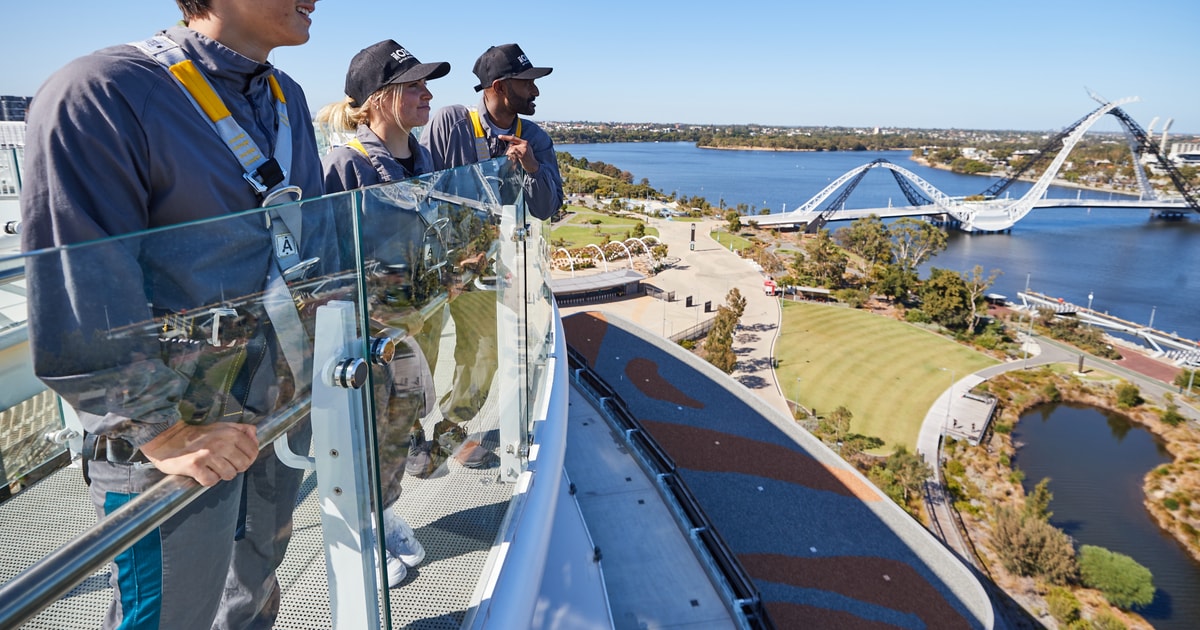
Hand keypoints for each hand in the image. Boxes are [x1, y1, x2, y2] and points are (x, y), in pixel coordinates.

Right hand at [140, 422, 259, 485]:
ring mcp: (208, 455)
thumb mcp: (222, 427)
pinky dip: (207, 480)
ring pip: (229, 475)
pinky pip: (211, 482)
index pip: (253, 452)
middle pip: (243, 466)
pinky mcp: (195, 466)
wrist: (168, 439)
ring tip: (210, 466)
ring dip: (220, 474)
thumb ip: (242, 430)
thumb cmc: (197, 436)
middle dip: (235, 467)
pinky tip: (201, 472)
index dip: (248, 459)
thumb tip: (256, 436)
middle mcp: (221, 443)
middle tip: (222, 463)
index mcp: (231, 433)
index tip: (238, 459)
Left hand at [498, 135, 538, 173]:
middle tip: (508, 155)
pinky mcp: (522, 155)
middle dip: (508, 151)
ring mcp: (523, 149)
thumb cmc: (528, 158)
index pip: (513, 138)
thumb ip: (519, 146)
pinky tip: (513, 160)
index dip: (506, 137)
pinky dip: (511, 157)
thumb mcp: (525, 150)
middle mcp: (524, 144)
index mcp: (525, 142)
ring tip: (512, 159)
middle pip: (511, 145)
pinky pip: (513, 155)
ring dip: (510, 155)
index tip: (499, 136)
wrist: (533, 165)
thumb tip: (510, 145)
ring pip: (511, 150)